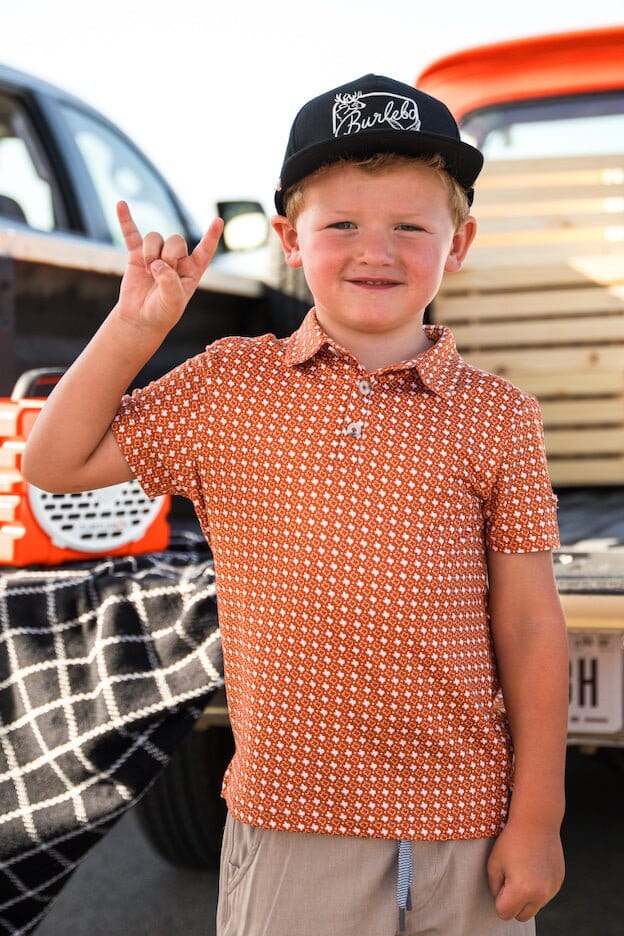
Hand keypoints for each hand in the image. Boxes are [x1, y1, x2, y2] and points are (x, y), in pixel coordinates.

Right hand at [115, 201, 223, 333]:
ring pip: (155, 237)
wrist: (140, 318)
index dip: (211, 236)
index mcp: (192, 271)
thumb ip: (169, 282)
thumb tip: (157, 263)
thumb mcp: (172, 302)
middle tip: (160, 275)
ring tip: (148, 272)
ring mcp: (157, 255)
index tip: (218, 220)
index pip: (204, 251)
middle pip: (176, 240)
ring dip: (150, 253)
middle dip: (168, 256)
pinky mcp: (137, 255)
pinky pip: (131, 234)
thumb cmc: (162, 312)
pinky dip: (126, 220)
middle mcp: (176, 259)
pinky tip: (121, 205)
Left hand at [487, 820, 564, 921]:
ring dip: (527, 897)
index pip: (505, 913)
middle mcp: (540, 894)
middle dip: (514, 904)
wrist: (536, 822)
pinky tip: (533, 867)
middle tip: (510, 880)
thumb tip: (501, 900)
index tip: (500, 883)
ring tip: (522, 871)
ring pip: (535, 906)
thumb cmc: (512, 840)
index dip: (499, 900)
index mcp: (522, 890)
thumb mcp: (493, 864)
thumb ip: (495, 888)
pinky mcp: (559, 882)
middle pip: (522, 916)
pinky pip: (545, 895)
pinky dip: (538, 887)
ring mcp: (552, 889)